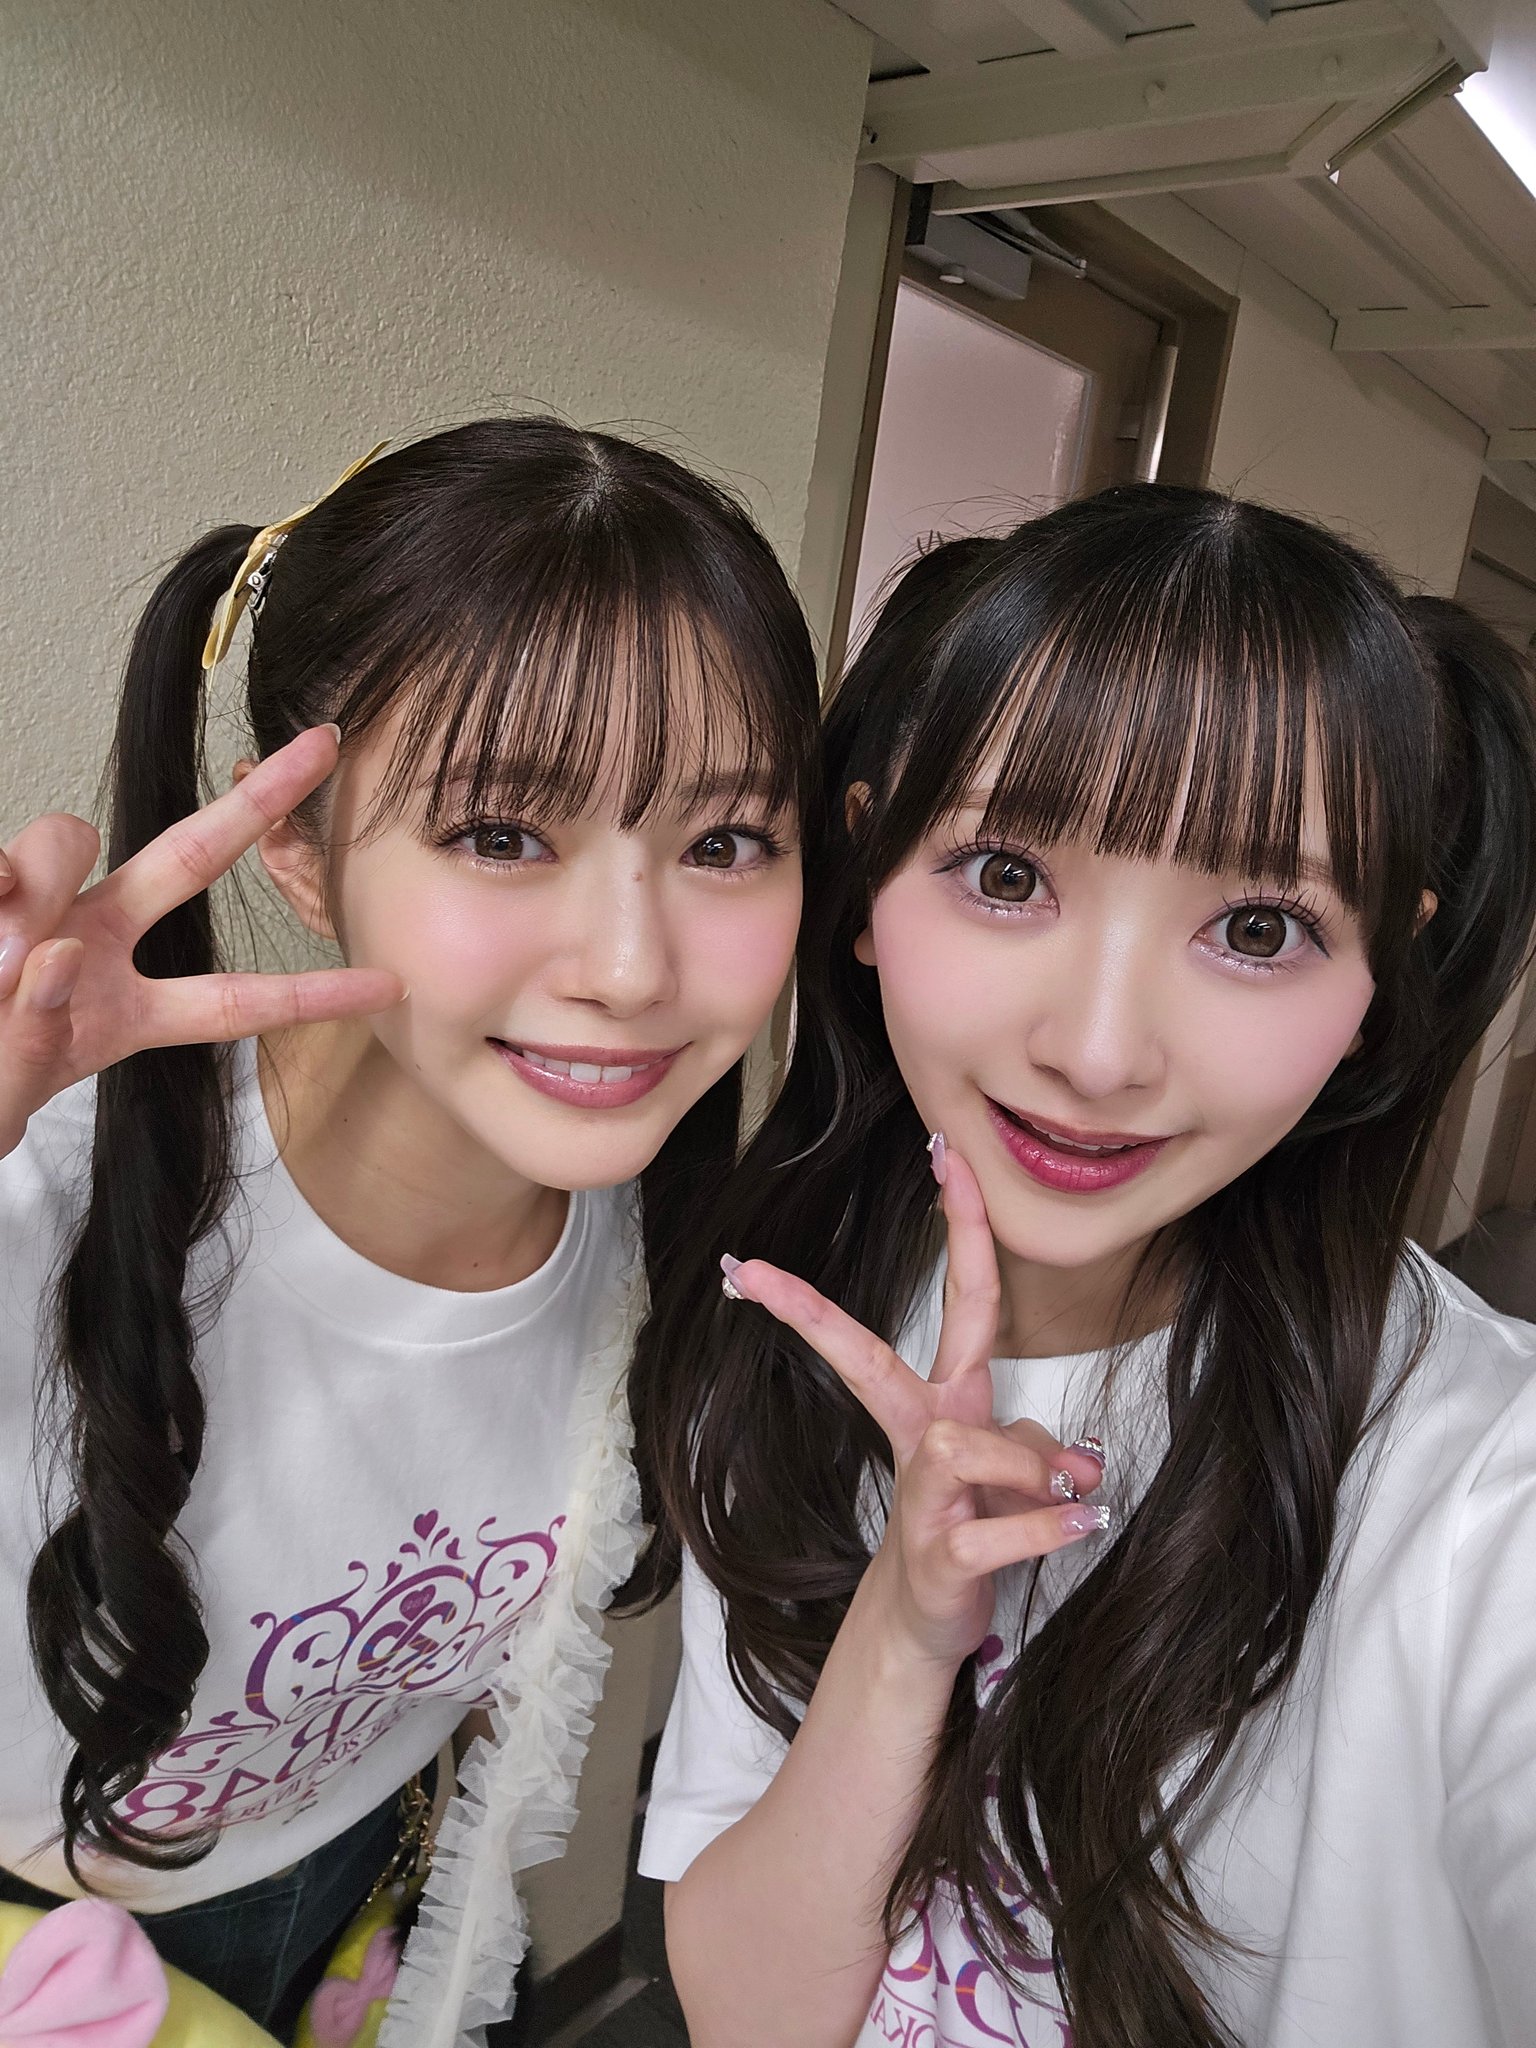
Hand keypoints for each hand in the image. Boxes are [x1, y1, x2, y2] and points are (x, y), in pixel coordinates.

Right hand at [0, 725, 403, 1156]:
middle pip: (188, 857)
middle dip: (257, 803)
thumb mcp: (10, 1079)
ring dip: (31, 894)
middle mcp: (91, 942)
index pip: (232, 999)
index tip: (391, 985)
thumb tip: (50, 949)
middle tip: (324, 746)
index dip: (310, 994)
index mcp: (123, 1006)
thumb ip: (40, 1023)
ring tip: (0, 964)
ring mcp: (32, 909)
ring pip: (59, 843)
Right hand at [721, 1143, 1107, 1671]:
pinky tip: (1084, 1522)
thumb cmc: (972, 1524)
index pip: (959, 1294)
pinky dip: (1050, 1525)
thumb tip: (1082, 1464)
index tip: (941, 1153)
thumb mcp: (1020, 1474)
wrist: (932, 1620)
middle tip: (756, 1269)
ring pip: (972, 1447)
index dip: (958, 1221)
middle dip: (814, 1316)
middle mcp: (922, 1432)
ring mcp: (921, 1494)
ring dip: (1035, 1470)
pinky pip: (1005, 1526)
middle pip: (866, 1358)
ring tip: (1070, 1499)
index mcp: (945, 1397)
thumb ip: (1046, 1448)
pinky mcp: (941, 1553)